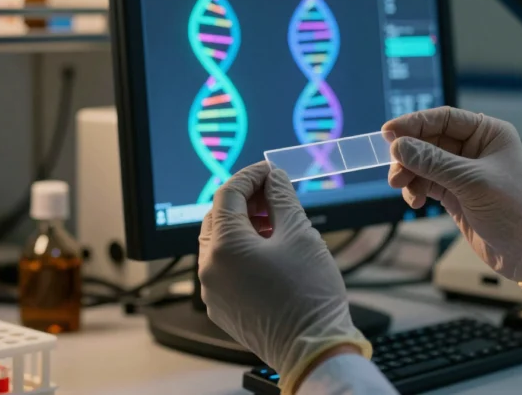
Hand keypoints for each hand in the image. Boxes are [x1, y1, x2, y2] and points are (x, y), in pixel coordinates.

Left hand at [198, 162, 371, 391]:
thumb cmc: (308, 294)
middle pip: (218, 217)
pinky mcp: (222, 307)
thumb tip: (274, 179)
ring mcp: (212, 290)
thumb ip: (281, 199)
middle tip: (273, 194)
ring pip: (218, 244)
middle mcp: (208, 268)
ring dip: (242, 227)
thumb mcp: (299, 234)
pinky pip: (223, 269)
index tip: (270, 172)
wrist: (313, 349)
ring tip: (274, 224)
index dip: (251, 176)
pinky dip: (239, 253)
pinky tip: (267, 253)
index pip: (228, 194)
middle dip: (244, 201)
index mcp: (224, 246)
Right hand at [382, 107, 521, 300]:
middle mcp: (475, 149)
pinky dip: (415, 189)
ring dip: (409, 173)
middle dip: (409, 154)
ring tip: (402, 188)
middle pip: (429, 140)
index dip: (415, 123)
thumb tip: (398, 146)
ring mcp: (463, 172)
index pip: (444, 118)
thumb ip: (434, 162)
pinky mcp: (455, 194)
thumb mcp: (473, 182)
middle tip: (394, 170)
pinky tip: (414, 201)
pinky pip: (425, 183)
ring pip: (423, 163)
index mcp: (488, 134)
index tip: (388, 133)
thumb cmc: (516, 211)